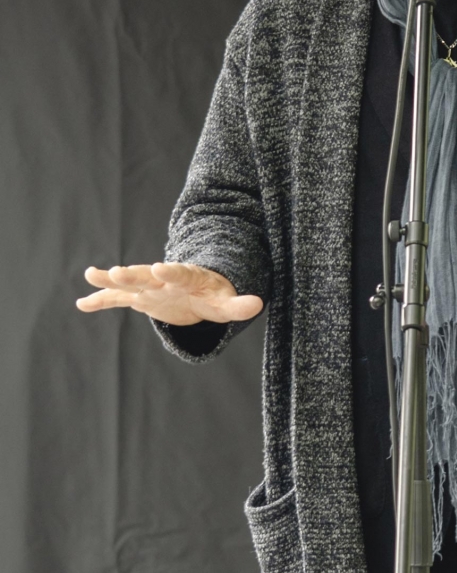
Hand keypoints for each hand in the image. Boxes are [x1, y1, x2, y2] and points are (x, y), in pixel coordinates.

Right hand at [76, 262, 263, 327]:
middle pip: (148, 274)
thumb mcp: (228, 302)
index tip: (159, 268)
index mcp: (188, 277)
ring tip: (91, 274)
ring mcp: (150, 287)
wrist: (199, 290)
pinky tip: (82, 303)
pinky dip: (101, 300)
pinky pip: (117, 298)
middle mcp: (165, 279)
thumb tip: (258, 304)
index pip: (180, 272)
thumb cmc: (215, 295)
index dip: (171, 271)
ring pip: (129, 282)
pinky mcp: (140, 297)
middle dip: (134, 274)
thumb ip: (239, 304)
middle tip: (117, 271)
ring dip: (111, 280)